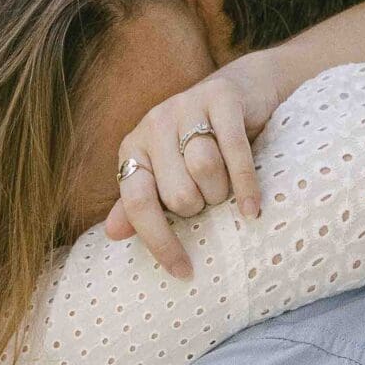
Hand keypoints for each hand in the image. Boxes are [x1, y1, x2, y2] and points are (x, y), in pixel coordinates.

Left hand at [107, 51, 288, 279]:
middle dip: (200, 207)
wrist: (243, 93)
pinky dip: (246, 186)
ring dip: (222, 193)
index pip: (137, 204)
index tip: (184, 271)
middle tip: (209, 200)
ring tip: (226, 191)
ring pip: (205, 170)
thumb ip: (140, 205)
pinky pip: (234, 151)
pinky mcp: (221, 96)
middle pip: (178, 193)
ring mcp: (186, 105)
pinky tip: (252, 209)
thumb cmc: (202, 146)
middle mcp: (153, 124)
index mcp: (134, 149)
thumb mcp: (168, 177)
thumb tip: (112, 233)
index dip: (159, 242)